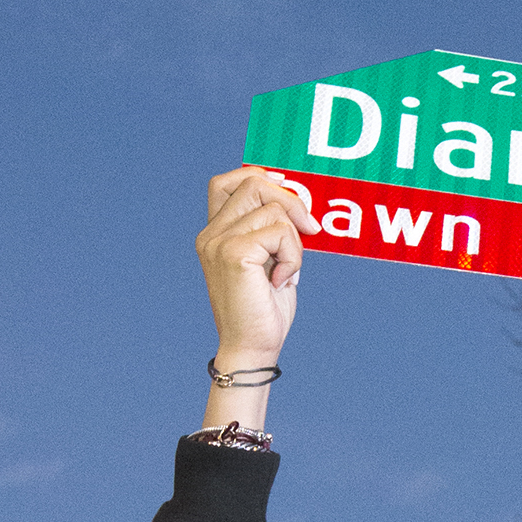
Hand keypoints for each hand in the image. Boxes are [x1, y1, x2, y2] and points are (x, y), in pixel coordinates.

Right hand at [197, 166, 310, 376]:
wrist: (253, 347)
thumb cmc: (264, 309)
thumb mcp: (270, 260)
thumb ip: (273, 229)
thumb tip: (298, 200)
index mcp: (215, 234)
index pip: (225, 182)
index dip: (256, 175)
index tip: (285, 185)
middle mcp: (211, 234)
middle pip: (254, 183)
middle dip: (291, 202)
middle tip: (310, 230)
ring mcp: (218, 242)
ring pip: (274, 210)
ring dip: (294, 241)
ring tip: (286, 271)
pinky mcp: (233, 253)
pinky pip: (280, 232)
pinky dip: (293, 256)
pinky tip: (282, 281)